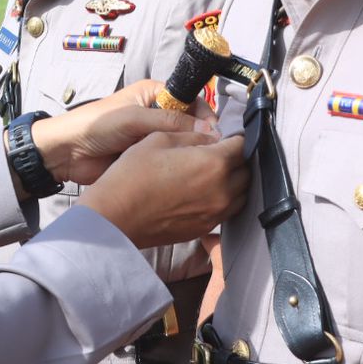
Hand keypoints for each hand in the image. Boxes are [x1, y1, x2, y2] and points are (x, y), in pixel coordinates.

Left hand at [31, 79, 216, 184]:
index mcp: (155, 94)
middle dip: (202, 137)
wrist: (68, 152)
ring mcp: (153, 137)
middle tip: (214, 154)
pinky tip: (189, 176)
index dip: (206, 116)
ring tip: (204, 166)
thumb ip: (171, 122)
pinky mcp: (148, 157)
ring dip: (191, 154)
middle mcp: (158, 113)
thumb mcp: (134, 118)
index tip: (216, 134)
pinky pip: (170, 160)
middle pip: (191, 124)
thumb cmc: (96, 125)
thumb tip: (208, 132)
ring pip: (182, 145)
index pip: (192, 100)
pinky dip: (179, 167)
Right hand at [82, 132, 247, 248]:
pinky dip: (223, 200)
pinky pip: (226, 212)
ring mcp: (215, 213)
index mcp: (214, 163)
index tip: (226, 137)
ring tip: (214, 174)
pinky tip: (204, 193)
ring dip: (234, 182)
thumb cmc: (133, 173)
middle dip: (236, 160)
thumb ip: (192, 135)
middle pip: (246, 171)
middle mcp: (222, 190)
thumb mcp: (159, 138)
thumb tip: (211, 137)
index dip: (234, 138)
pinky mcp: (205, 228)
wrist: (116, 216)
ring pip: (241, 194)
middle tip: (219, 154)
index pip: (241, 145)